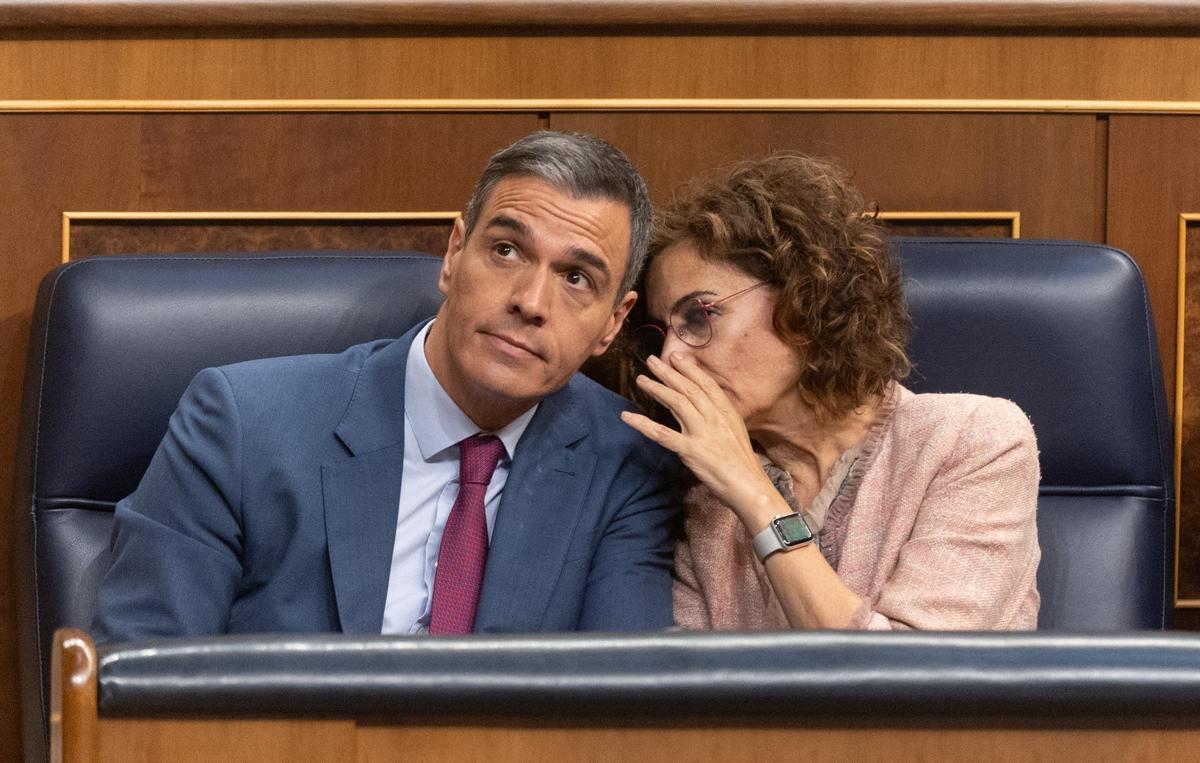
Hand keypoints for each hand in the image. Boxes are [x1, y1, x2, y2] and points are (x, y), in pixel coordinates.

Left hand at [619, 353, 780, 526]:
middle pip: (688, 389)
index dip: (690, 369)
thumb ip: (720, 418)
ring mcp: (703, 433)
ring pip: (676, 403)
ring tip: (641, 379)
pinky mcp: (691, 451)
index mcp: (727, 413)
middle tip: (652, 360)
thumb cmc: (743, 464)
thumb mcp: (736, 433)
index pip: (707, 384)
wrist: (750, 486)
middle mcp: (714, 418)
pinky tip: (627, 416)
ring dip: (657, 389)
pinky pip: (662, 434)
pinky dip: (643, 424)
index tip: (676, 356)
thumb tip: (705, 407)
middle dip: (669, 372)